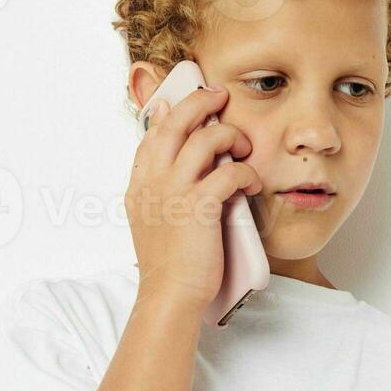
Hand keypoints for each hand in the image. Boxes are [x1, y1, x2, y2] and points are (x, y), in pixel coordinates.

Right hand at [126, 83, 261, 310]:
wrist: (170, 294)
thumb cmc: (168, 259)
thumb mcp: (150, 215)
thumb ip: (157, 180)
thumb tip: (168, 154)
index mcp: (140, 182)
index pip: (155, 130)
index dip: (176, 110)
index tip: (197, 104)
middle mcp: (153, 180)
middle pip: (176, 121)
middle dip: (201, 101)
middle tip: (221, 96)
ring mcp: (174, 192)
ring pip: (206, 139)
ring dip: (230, 136)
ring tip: (244, 148)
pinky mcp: (200, 207)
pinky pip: (229, 172)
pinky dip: (245, 173)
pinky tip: (250, 185)